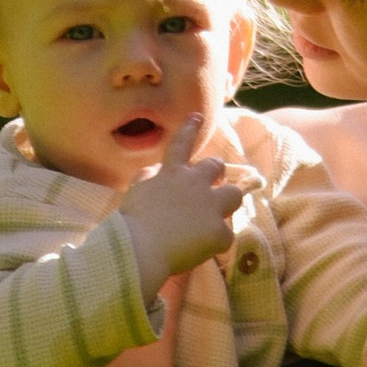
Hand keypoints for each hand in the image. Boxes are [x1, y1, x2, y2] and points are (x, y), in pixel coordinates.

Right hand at [115, 111, 238, 293]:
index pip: (181, 144)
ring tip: (219, 214)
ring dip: (228, 201)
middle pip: (217, 167)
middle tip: (215, 181)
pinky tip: (202, 250)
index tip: (198, 116)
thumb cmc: (132, 223)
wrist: (140, 249)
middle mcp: (195, 184)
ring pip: (235, 194)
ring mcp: (211, 206)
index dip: (189, 128)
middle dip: (217, 172)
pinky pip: (226, 235)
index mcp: (172, 173)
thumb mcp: (136, 192)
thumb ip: (149, 177)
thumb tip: (156, 170)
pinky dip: (215, 243)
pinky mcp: (219, 231)